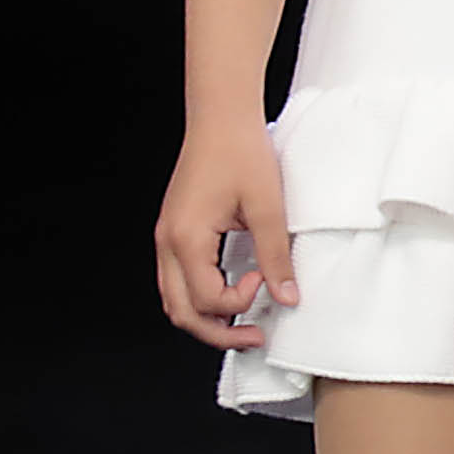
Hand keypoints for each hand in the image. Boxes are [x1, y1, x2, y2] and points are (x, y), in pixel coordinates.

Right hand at [151, 122, 300, 349]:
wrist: (221, 117)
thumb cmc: (240, 151)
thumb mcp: (267, 207)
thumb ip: (275, 256)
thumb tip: (286, 296)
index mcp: (186, 238)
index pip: (206, 299)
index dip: (240, 302)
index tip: (265, 282)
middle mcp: (168, 242)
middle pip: (181, 311)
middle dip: (218, 332)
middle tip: (255, 337)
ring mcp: (167, 237)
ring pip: (175, 299)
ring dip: (207, 317)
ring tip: (242, 323)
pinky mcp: (174, 231)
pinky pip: (178, 279)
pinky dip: (200, 296)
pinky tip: (229, 292)